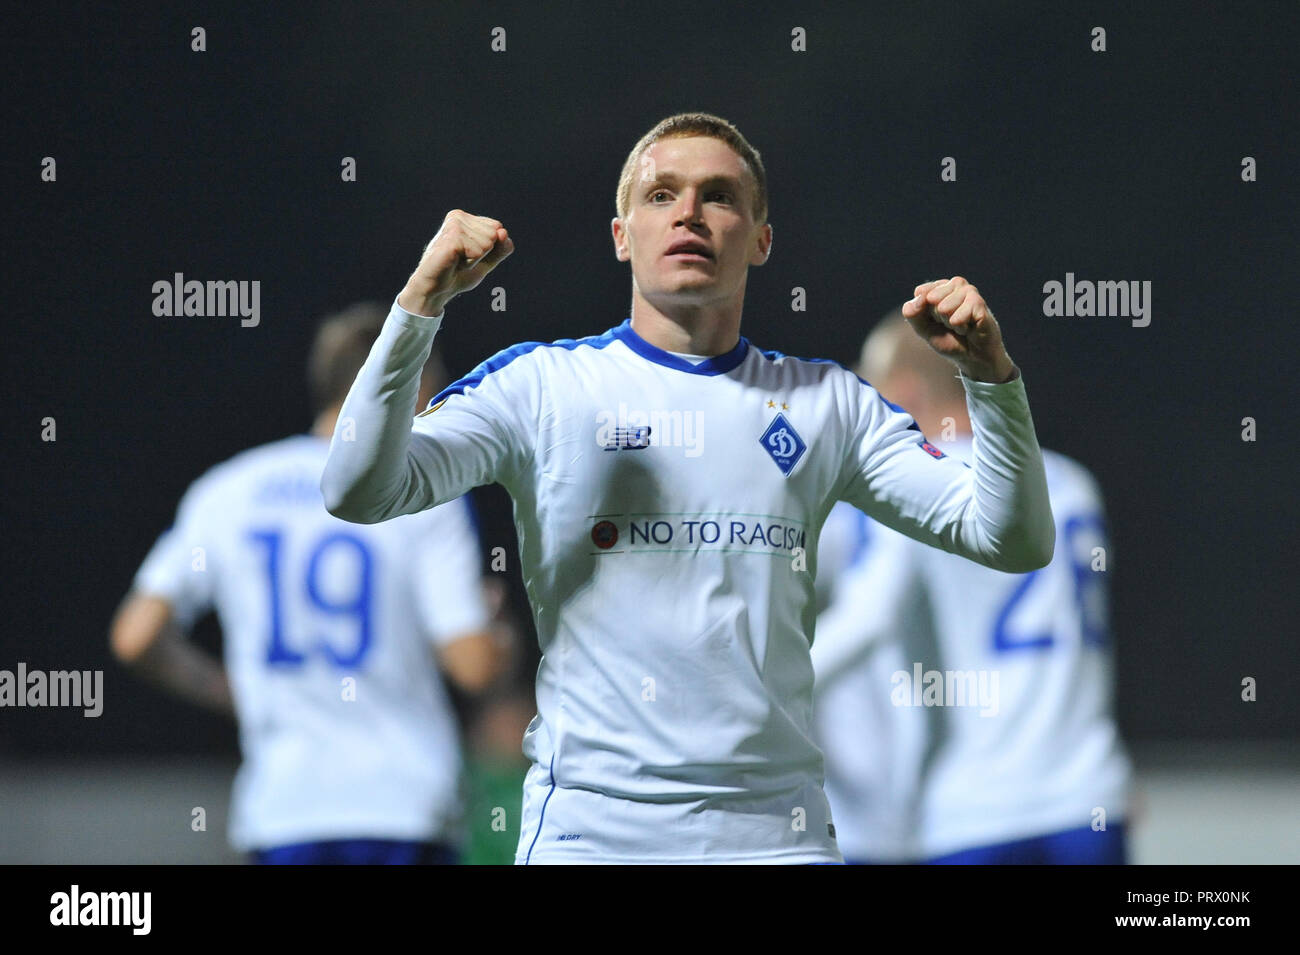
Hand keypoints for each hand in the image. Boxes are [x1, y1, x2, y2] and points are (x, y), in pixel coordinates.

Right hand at [398, 210, 514, 316]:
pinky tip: (453, 264)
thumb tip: (503, 232)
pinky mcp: (451, 238)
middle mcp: (458, 217)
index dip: (489, 249)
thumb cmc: (458, 274)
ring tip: (456, 262)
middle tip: (461, 260)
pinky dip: (469, 264)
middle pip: (494, 235)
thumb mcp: (487, 260)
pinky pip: (478, 252)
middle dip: (482, 255)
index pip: (497, 228)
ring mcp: (453, 226)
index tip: (468, 255)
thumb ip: (501, 247)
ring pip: (488, 243)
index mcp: (464, 218)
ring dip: (474, 260)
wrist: (436, 291)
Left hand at [901, 276, 1015, 382]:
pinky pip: (960, 314)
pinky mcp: (980, 303)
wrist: (972, 357)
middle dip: (937, 317)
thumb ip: (912, 313)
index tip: (937, 320)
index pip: (921, 293)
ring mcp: (969, 292)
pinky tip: (969, 328)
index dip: (925, 313)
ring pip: (945, 306)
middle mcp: (956, 285)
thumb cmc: (950, 339)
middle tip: (950, 324)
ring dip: (949, 323)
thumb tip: (916, 299)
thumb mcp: (924, 329)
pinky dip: (960, 327)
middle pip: (932, 298)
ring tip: (960, 326)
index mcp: (941, 287)